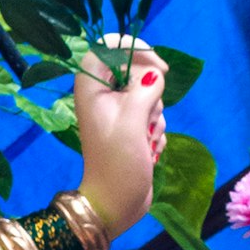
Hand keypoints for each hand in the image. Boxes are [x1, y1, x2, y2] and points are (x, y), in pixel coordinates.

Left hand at [74, 44, 166, 237]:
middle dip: (150, 93)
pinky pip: (152, 112)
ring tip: (144, 139)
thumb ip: (146, 87)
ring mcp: (117, 111)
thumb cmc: (118, 162)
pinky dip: (155, 128)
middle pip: (135, 70)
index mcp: (90, 87)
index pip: (108, 46)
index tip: (159, 66)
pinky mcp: (130, 126)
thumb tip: (156, 74)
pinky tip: (149, 148)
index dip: (134, 49)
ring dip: (155, 115)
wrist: (117, 202)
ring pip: (148, 93)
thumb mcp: (133, 119)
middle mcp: (101, 95)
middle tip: (144, 118)